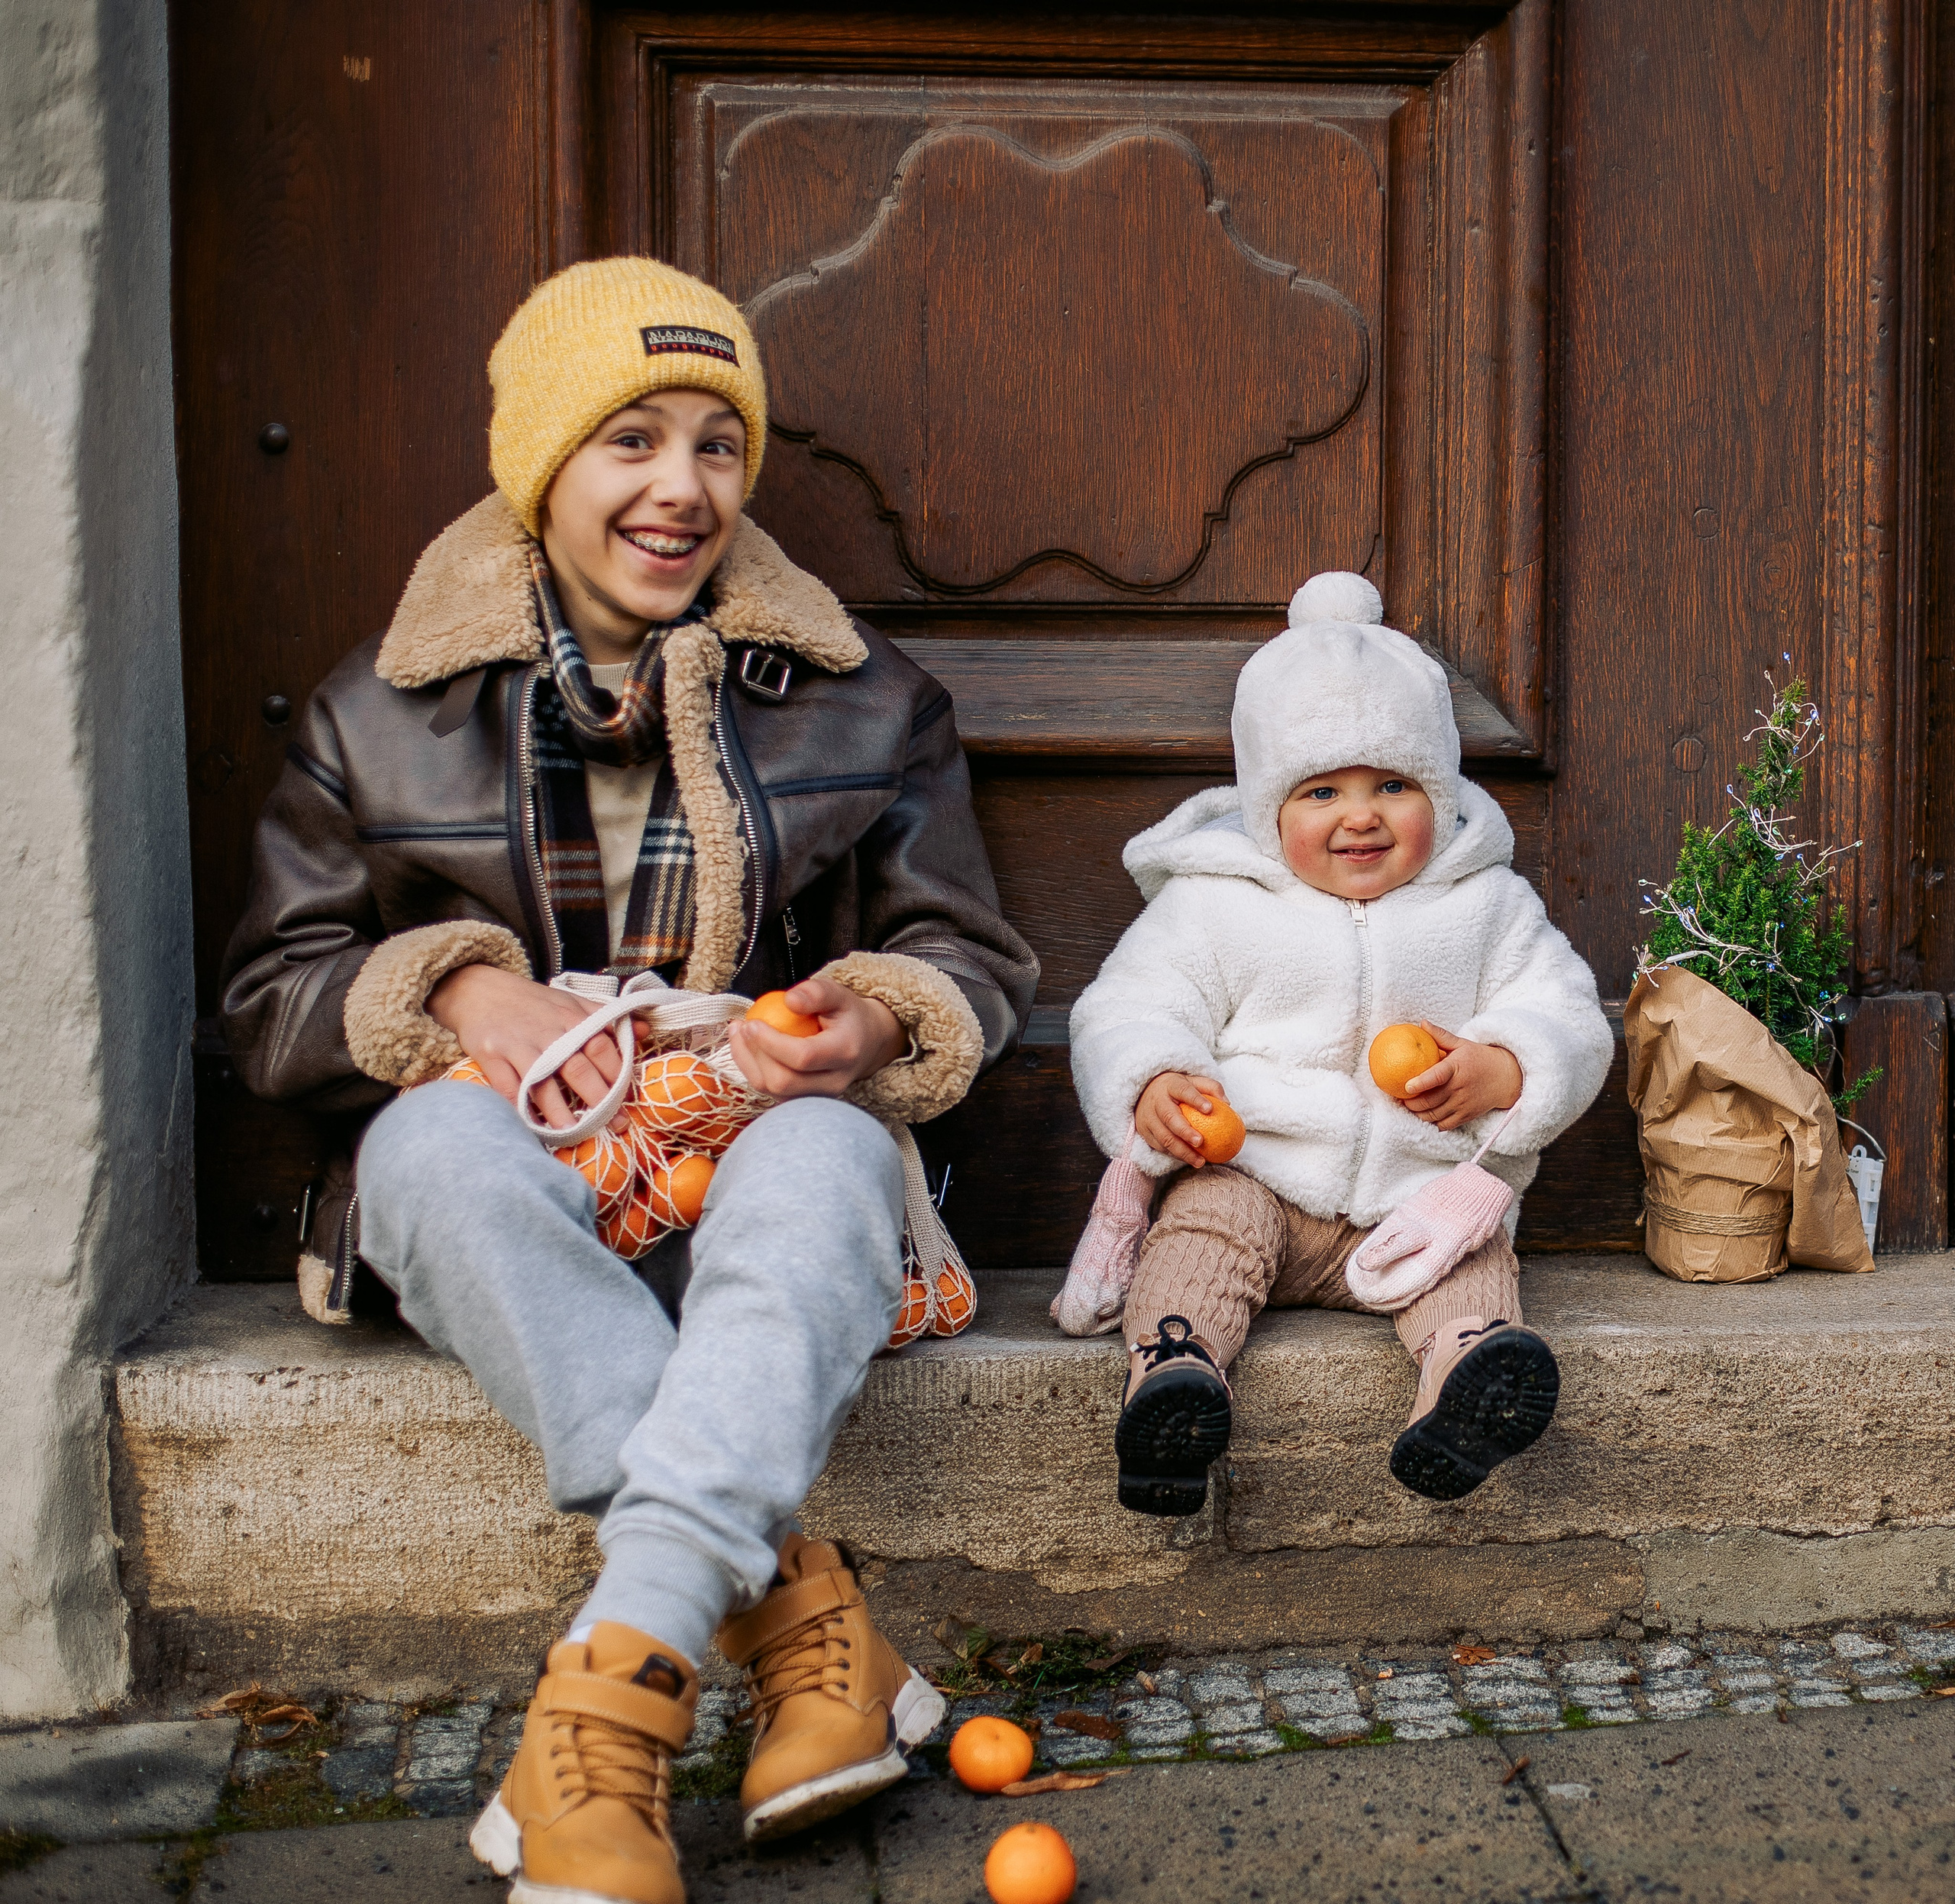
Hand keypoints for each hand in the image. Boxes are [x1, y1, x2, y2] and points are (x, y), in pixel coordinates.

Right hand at [427, 963, 633, 1132]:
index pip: (604, 1049)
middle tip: (614, 1126)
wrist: (479, 990)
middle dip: (599, 1101)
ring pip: (543, 1084)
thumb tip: (647, 1029)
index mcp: (574, 1018)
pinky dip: (521, 1109)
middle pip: (579, 1069)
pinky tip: (533, 1127)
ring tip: (574, 1134)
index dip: (618, 1077)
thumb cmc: (533, 1003)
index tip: (627, 1102)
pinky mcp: (491, 1055)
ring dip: (560, 1113)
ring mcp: (519, 1044)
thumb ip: (608, 1019)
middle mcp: (549, 1031)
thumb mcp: (572, 1002)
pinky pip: (508, 1088)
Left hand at [726, 976, 905, 1099]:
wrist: (866, 1042)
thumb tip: (789, 1000)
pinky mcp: (805, 1102)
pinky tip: (747, 1047)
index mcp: (845, 1052)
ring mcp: (820, 1097)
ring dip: (748, 1063)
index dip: (771, 1042)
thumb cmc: (847, 1015)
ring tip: (739, 1033)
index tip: (751, 1022)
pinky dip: (753, 1071)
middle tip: (741, 1026)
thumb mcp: (838, 993)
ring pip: (773, 1092)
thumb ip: (816, 992)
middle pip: (784, 1081)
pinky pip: (772, 1093)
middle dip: (754, 1055)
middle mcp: (835, 1082)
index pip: (803, 1057)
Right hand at [1136, 1070, 1227, 1168]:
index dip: (1195, 1100)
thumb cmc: (1177, 1089)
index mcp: (1170, 1086)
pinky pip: (1161, 1147)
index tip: (1210, 1109)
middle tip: (1200, 1142)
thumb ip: (1211, 1088)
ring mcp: (1148, 1118)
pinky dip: (1176, 1155)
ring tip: (1200, 1161)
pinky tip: (1191, 1160)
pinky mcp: (1145, 1132)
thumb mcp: (1193, 1082)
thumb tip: (1227, 1103)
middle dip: (1185, 1131)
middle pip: (1169, 1117)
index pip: (1183, 1091)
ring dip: (1182, 1152)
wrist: (1145, 1092)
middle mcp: (1157, 1101)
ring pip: (1164, 1137)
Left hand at [1401, 1023, 1522, 1132]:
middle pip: (1429, 1101)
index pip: (1436, 1077)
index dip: (1420, 1083)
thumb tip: (1422, 1023)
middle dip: (1411, 1103)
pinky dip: (1432, 1122)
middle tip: (1401, 1098)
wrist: (1506, 1077)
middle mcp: (1459, 1088)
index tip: (1406, 1086)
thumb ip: (1441, 1036)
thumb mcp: (1462, 1044)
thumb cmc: (1480, 1058)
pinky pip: (1444, 1125)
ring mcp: (1463, 1104)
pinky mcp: (1467, 1116)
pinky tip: (1425, 1115)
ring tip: (1410, 1107)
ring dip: (1418, 1114)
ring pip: (1434, 1115)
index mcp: (1456, 1068)